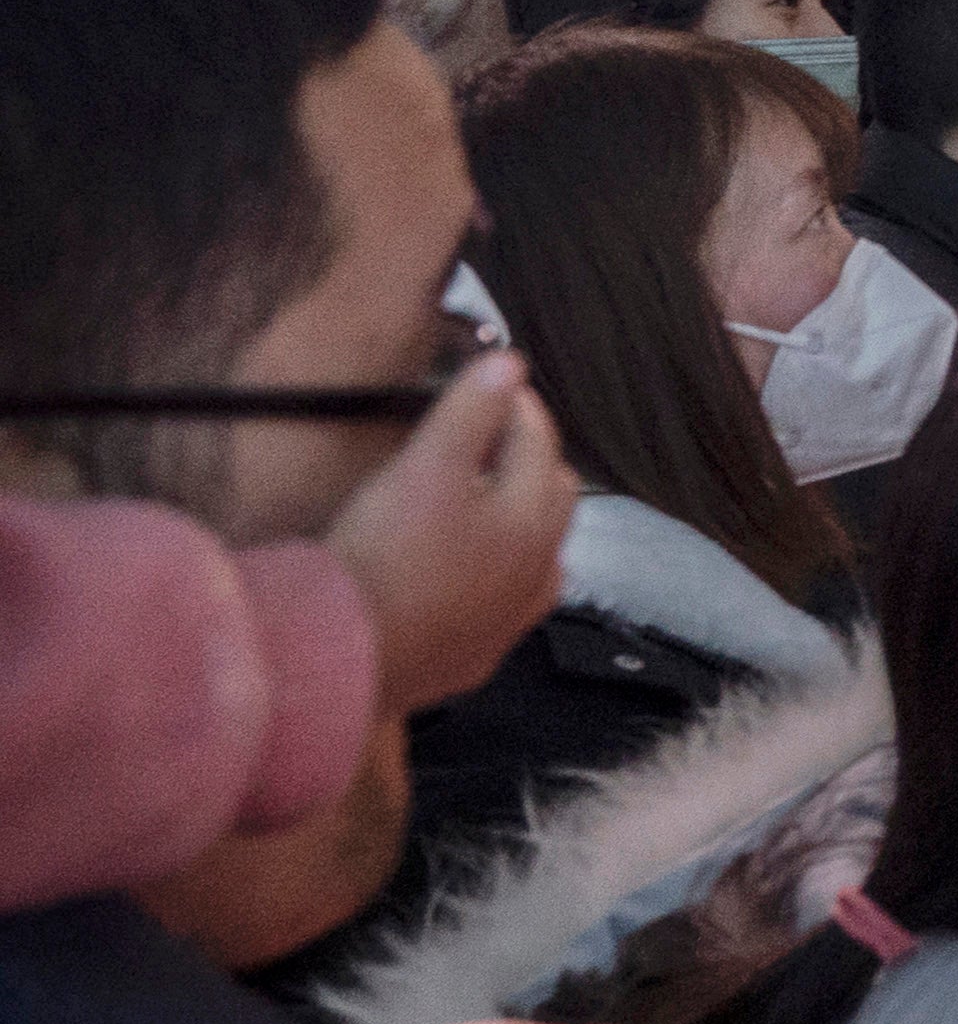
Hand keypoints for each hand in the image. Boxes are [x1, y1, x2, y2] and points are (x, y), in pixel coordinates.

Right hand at [328, 349, 574, 713]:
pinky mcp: (475, 654)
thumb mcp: (424, 466)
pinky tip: (460, 572)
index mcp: (532, 518)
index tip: (491, 385)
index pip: (538, 439)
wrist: (342, 658)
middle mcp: (536, 570)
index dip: (514, 404)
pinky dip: (491, 575)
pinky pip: (499, 604)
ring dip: (514, 520)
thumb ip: (470, 411)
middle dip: (524, 457)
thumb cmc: (382, 560)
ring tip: (474, 500)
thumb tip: (508, 364)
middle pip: (548, 495)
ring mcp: (510, 618)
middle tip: (485, 436)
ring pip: (533, 553)